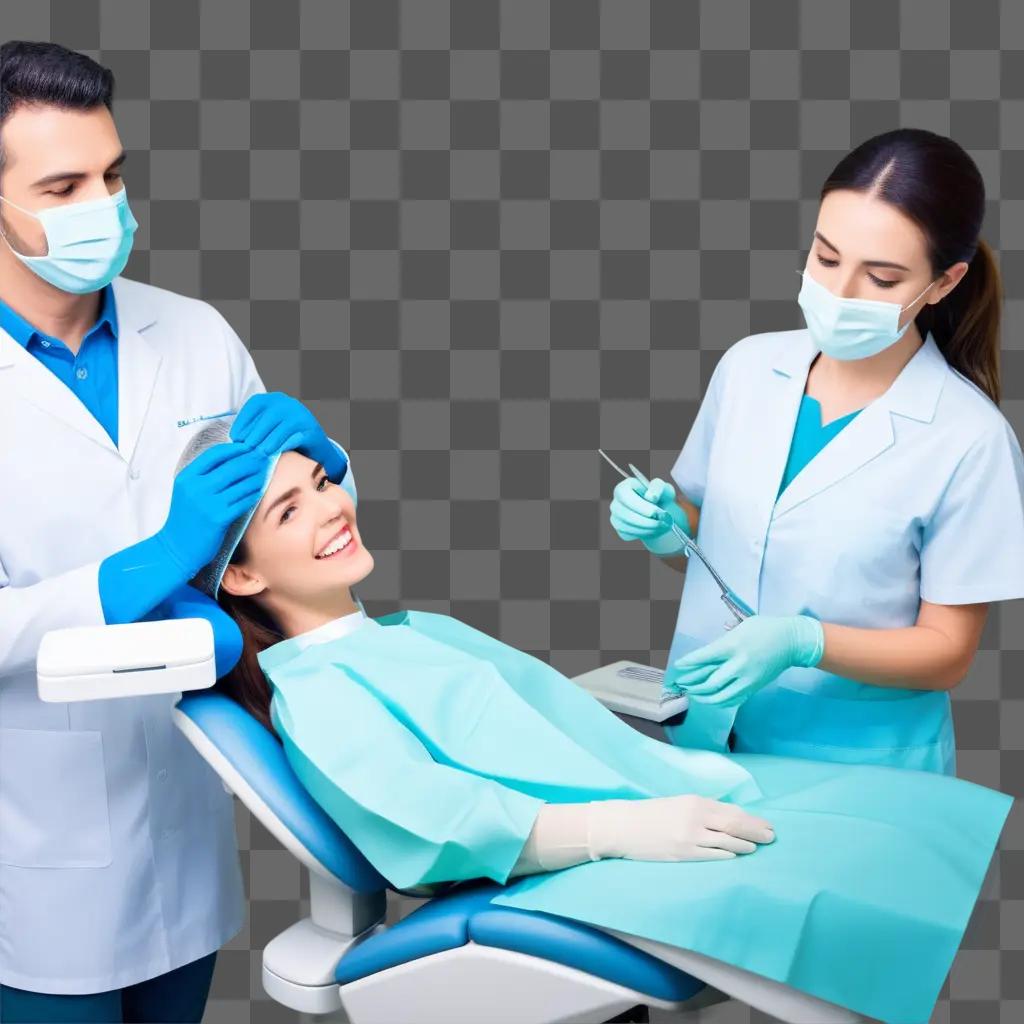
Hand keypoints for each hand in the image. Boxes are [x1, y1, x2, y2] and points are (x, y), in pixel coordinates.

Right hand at [157, 443, 271, 577]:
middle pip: (232, 466)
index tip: (249, 447)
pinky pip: (243, 501)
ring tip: (266, 473)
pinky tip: (260, 491)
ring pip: (240, 483)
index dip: (235, 448)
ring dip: (256, 476)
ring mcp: (207, 503)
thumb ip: (204, 474)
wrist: (177, 547)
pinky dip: (253, 494)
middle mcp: (195, 487)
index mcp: (187, 477)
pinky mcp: (218, 519)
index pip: (215, 454)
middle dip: (251, 460)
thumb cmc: (186, 517)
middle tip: (265, 458)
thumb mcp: (187, 490)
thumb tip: (231, 456)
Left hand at [230, 392, 346, 479]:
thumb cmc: (283, 441)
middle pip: (268, 417)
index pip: (256, 405)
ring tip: (259, 454)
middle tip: (246, 449)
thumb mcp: (267, 430)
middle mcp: (289, 403)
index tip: (235, 438)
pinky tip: (276, 455)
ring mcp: (302, 416)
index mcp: (275, 399)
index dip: (243, 421)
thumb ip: (253, 430)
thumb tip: (233, 440)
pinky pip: (296, 438)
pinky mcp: (312, 430)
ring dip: (268, 442)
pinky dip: (284, 447)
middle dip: (255, 434)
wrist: (314, 450)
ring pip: (282, 427)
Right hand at [588, 794, 774, 861]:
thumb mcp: (678, 804)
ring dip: (745, 844)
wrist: (623, 826)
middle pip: (735, 824)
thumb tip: (728, 818)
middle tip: (771, 837)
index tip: (766, 824)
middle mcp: (696, 817)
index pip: (731, 811)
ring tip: (757, 847)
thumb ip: (701, 810)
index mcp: (695, 802)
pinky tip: (737, 855)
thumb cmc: (650, 815)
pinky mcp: (684, 854)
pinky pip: (713, 855)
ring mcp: (691, 837)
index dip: (752, 819)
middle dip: (756, 831)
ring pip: (727, 841)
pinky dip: (728, 854)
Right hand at [609, 476, 690, 555]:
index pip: (624, 495)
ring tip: (661, 524)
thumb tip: (650, 496)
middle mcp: (616, 501)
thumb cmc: (661, 498)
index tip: (655, 512)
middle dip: (645, 520)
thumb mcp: (664, 489)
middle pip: (624, 513)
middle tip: (662, 521)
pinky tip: (653, 528)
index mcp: (624, 487)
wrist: (661, 515)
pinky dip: (644, 533)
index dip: (639, 505)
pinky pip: (628, 534)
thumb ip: (658, 487)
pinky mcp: (620, 529)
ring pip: (626, 526)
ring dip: (647, 528)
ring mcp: (616, 516)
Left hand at [665, 615, 824, 707]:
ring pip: (720, 696)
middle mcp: (739, 665)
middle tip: (682, 684)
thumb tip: (705, 654)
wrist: (791, 642)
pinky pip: (733, 700)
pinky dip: (719, 702)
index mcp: (733, 646)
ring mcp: (747, 679)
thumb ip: (723, 640)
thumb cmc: (764, 629)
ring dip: (704, 698)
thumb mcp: (741, 626)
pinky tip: (711, 700)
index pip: (704, 657)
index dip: (688, 663)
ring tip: (694, 695)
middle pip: (710, 682)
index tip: (678, 666)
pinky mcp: (754, 688)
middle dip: (693, 685)